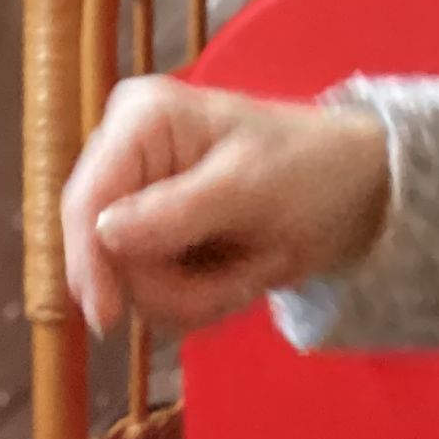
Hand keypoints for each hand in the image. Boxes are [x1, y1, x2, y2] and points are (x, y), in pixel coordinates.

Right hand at [62, 79, 391, 337]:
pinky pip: (154, 299)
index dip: (88, 262)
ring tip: (253, 270)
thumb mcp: (247, 187)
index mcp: (141, 121)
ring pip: (131, 287)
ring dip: (197, 296)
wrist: (352, 195)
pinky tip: (241, 275)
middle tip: (242, 280)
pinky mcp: (155, 246)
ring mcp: (138, 207)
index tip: (107, 317)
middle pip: (105, 255)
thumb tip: (103, 235)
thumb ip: (174, 212)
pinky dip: (202, 301)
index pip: (86, 201)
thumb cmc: (309, 168)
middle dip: (173, 283)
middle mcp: (126, 161)